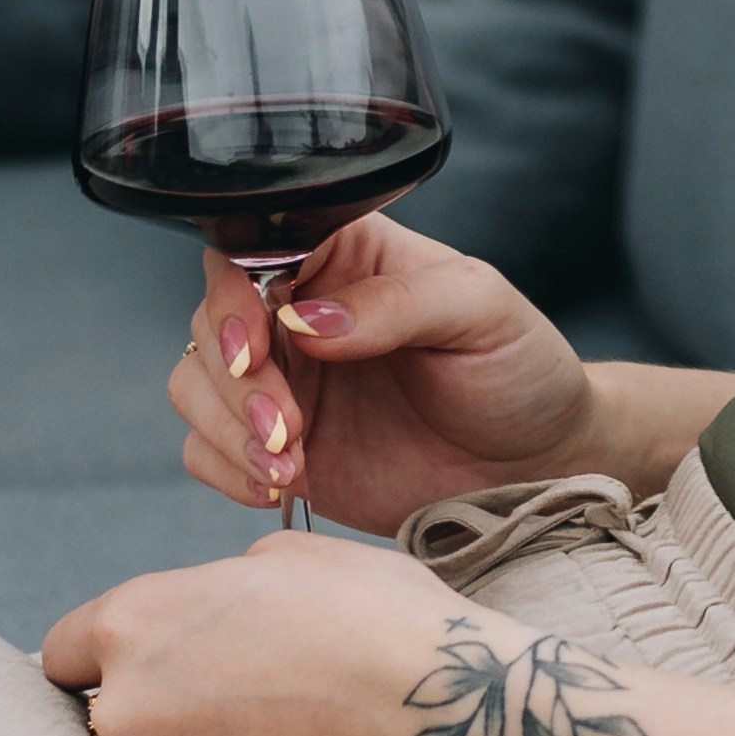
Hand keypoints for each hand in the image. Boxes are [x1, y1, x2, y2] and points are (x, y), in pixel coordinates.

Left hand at [41, 527, 451, 735]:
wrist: (443, 711)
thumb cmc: (374, 614)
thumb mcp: (286, 556)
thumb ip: (215, 585)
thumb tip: (210, 609)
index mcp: (135, 621)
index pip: (62, 653)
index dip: (101, 656)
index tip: (143, 664)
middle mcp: (128, 708)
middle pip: (101, 721)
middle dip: (148, 712)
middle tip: (219, 704)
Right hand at [170, 216, 606, 536]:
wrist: (538, 462)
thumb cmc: (519, 367)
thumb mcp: (481, 312)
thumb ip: (398, 303)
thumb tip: (308, 320)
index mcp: (345, 256)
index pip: (251, 250)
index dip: (235, 299)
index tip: (255, 349)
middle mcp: (301, 312)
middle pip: (211, 323)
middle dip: (233, 383)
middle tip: (286, 427)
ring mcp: (286, 381)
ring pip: (196, 386)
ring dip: (225, 429)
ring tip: (289, 466)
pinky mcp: (280, 447)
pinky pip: (208, 450)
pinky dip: (226, 469)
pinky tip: (280, 485)